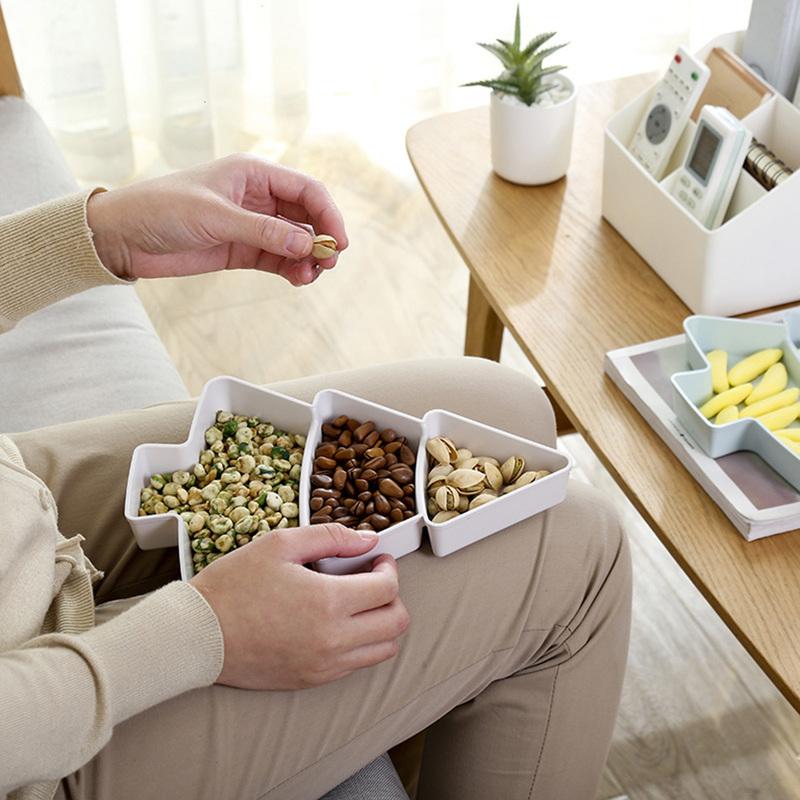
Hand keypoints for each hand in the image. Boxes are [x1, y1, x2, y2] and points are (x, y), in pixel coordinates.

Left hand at [86, 154, 347, 286]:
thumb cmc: (162, 210)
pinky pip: (278, 259)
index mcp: (253, 174)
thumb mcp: (214, 217)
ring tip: (310, 276)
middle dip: (322, 239)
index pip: (306, 190)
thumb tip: (306, 244)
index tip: (338, 241)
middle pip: (307, 216)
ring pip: (296, 241)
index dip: (328, 214)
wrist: (123, 237)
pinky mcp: (242, 251)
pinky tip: (298, 279)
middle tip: (328, 263)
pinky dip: (292, 269)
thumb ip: (262, 232)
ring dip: (308, 258)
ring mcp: (252, 226)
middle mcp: (258, 198)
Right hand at [190, 524, 409, 689]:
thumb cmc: (233, 585)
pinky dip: (360, 644)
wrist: (197, 634)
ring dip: (380, 623)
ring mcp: (324, 665)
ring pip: (383, 649)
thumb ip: (331, 537)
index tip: (377, 559)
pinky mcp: (311, 680)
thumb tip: (368, 539)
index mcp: (328, 602)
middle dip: (392, 596)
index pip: (388, 589)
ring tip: (357, 603)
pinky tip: (337, 623)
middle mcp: (333, 640)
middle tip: (372, 580)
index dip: (389, 568)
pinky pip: (356, 665)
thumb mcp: (280, 544)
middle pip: (396, 623)